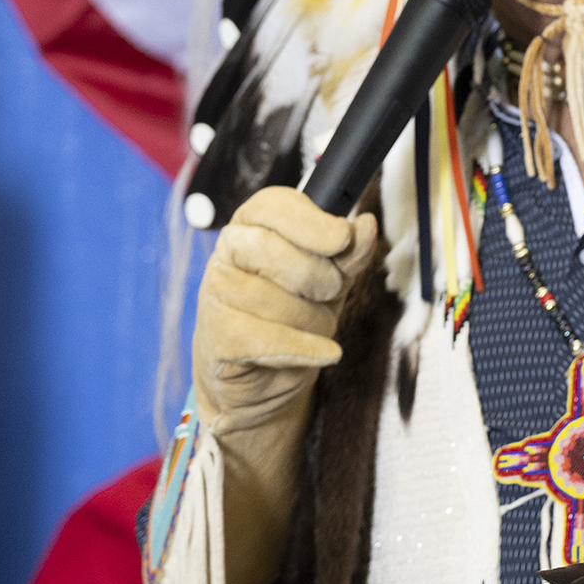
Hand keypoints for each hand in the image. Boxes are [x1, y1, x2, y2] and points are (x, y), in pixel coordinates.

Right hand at [192, 188, 377, 435]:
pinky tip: (325, 353)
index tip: (342, 237)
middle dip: (320, 280)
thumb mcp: (331, 278)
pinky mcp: (218, 337)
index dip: (311, 221)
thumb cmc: (293, 314)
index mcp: (253, 224)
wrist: (260, 376)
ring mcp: (217, 294)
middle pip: (278, 252)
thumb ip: (348, 252)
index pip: (275, 206)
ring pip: (279, 302)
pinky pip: (272, 340)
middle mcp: (228, 252)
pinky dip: (307, 349)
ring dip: (315, 321)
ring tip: (312, 327)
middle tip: (328, 294)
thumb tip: (365, 225)